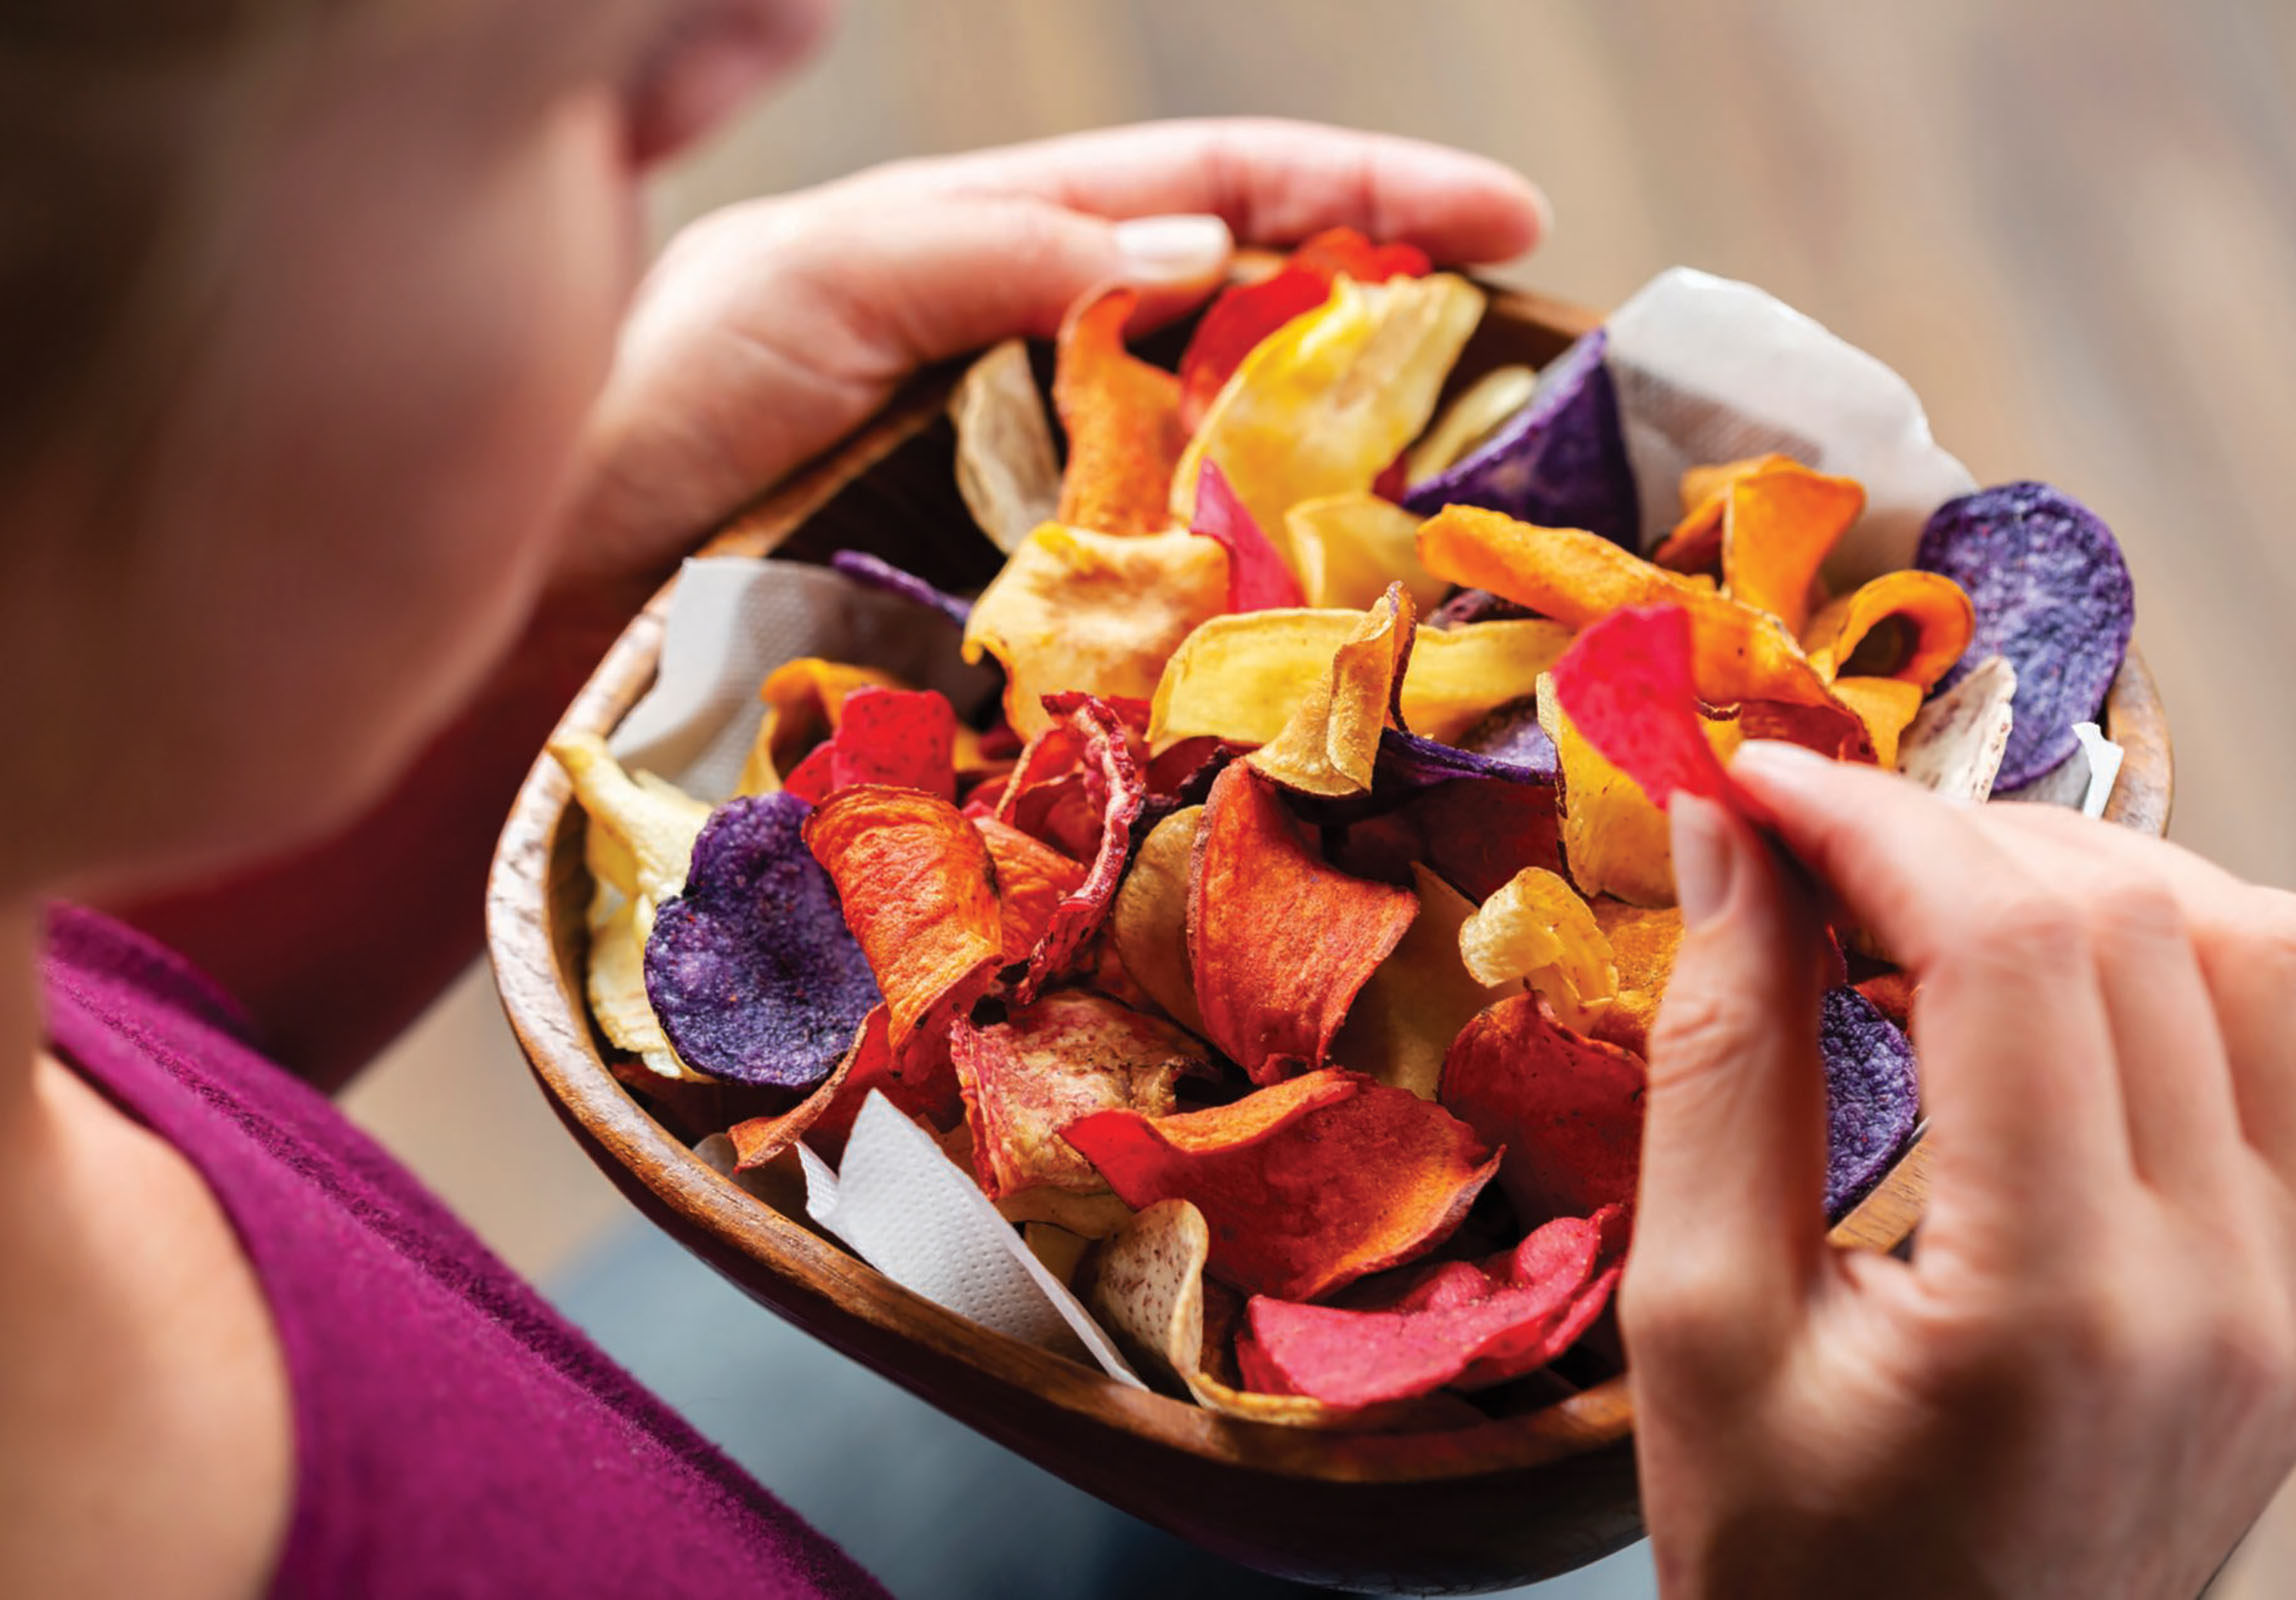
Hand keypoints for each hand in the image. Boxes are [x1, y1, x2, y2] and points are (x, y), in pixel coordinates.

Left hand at [560, 118, 1547, 589]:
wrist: (536, 605)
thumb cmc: (648, 414)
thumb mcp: (813, 279)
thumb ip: (999, 249)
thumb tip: (1214, 244)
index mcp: (983, 247)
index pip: (1208, 191)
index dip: (1360, 194)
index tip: (1512, 223)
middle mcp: (1020, 367)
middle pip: (1241, 325)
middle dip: (1387, 331)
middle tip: (1532, 374)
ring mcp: (1016, 500)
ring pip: (1214, 469)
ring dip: (1333, 485)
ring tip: (1457, 514)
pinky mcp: (1001, 624)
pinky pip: (1149, 599)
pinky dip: (1235, 607)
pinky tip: (1302, 641)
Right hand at [1623, 742, 2295, 1597]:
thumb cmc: (1791, 1554)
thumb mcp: (1699, 1319)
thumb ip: (1721, 1057)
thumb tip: (1731, 836)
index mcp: (2055, 1302)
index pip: (2007, 948)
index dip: (1872, 823)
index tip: (1759, 781)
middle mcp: (2230, 1287)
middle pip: (2138, 926)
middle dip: (1958, 834)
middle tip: (1821, 839)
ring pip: (2276, 955)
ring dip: (2106, 877)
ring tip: (1955, 899)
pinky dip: (2237, 961)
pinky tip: (2113, 968)